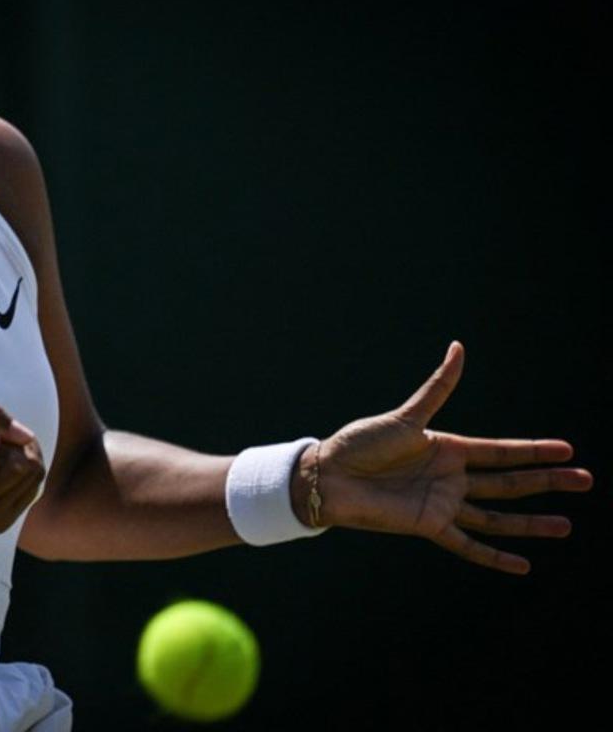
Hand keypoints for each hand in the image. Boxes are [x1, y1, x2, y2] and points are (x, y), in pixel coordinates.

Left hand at [302, 342, 592, 574]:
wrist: (327, 475)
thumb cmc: (359, 442)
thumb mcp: (405, 416)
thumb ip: (437, 388)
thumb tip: (459, 348)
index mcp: (447, 447)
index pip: (501, 451)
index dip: (534, 451)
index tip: (569, 450)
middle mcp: (450, 477)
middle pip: (509, 482)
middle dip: (546, 481)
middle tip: (586, 481)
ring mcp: (441, 503)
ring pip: (496, 515)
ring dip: (530, 522)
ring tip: (567, 525)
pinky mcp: (427, 525)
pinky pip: (467, 544)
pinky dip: (493, 556)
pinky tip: (522, 564)